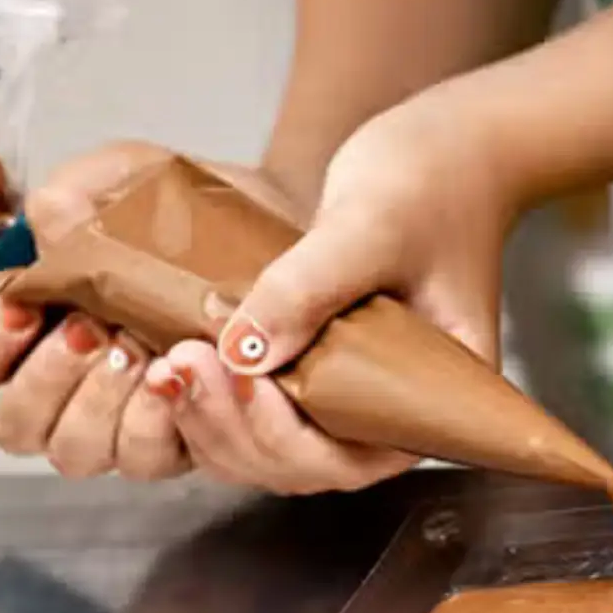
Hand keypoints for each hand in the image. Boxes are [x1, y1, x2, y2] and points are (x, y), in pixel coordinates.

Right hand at [0, 141, 297, 481]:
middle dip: (47, 382)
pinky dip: (162, 420)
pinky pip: (149, 459)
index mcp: (38, 325)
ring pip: (79, 453)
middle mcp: (72, 384)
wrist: (286, 229)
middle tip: (92, 330)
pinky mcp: (182, 438)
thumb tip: (43, 239)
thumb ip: (69, 200)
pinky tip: (185, 374)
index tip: (23, 311)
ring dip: (102, 406)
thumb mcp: (126, 178)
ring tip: (142, 350)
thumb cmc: (194, 212)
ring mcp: (124, 418)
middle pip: (17, 426)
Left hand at [162, 95, 514, 494]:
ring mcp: (349, 392)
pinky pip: (257, 408)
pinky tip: (174, 356)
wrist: (444, 147)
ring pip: (270, 446)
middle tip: (180, 365)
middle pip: (301, 465)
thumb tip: (244, 354)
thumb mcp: (370, 225)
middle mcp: (391, 410)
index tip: (242, 380)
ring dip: (212, 418)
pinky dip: (213, 395)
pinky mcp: (315, 366)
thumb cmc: (433, 182)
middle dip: (233, 428)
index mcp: (433, 398)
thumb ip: (309, 289)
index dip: (288, 440)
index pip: (353, 459)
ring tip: (168, 362)